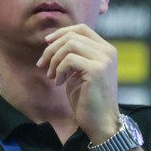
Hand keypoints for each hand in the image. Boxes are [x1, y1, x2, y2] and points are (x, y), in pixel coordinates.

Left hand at [37, 24, 118, 140]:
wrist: (100, 122)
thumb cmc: (87, 100)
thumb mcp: (79, 72)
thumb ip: (73, 56)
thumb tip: (52, 42)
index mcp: (105, 50)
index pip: (81, 29)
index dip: (61, 33)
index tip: (46, 44)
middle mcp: (107, 51)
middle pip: (72, 35)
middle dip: (52, 49)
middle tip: (42, 65)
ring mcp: (104, 60)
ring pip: (70, 44)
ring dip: (54, 60)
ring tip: (52, 76)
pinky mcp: (96, 70)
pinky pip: (69, 59)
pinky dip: (59, 70)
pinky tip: (59, 82)